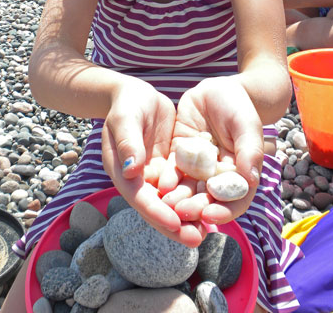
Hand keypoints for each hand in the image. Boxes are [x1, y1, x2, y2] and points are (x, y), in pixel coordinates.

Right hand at [101, 79, 207, 246]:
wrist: (135, 94)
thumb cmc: (127, 103)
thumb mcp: (126, 118)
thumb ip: (128, 142)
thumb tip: (130, 171)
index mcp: (121, 170)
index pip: (139, 196)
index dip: (156, 212)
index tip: (175, 223)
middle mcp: (137, 178)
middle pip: (156, 206)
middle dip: (175, 225)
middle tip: (196, 238)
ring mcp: (153, 173)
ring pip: (170, 200)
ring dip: (187, 216)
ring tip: (207, 231)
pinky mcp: (168, 166)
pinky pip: (181, 185)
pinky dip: (193, 197)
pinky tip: (212, 206)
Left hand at [159, 75, 263, 226]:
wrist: (216, 91)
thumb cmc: (238, 107)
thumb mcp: (246, 125)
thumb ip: (249, 150)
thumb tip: (251, 179)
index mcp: (240, 173)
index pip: (235, 198)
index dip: (224, 209)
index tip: (210, 214)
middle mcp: (218, 175)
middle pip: (209, 198)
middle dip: (196, 208)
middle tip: (182, 212)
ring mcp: (198, 167)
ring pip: (189, 189)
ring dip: (179, 200)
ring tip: (168, 205)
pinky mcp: (180, 156)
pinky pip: (173, 172)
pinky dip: (168, 181)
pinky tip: (160, 186)